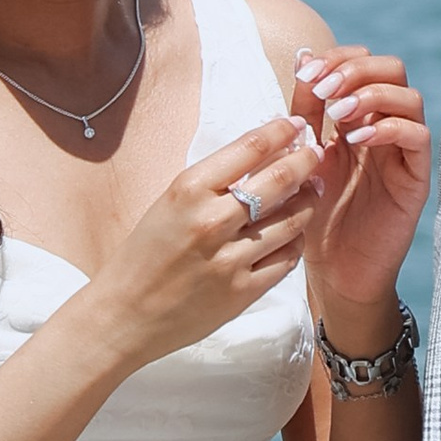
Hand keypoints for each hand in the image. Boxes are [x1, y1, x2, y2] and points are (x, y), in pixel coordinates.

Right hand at [88, 112, 321, 370]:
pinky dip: (295, 241)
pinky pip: (287, 258)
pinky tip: (292, 233)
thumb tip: (262, 155)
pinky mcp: (243, 292)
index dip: (281, 131)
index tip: (296, 125)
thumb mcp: (168, 204)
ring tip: (311, 191)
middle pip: (279, 179)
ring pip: (292, 220)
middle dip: (305, 160)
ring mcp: (230, 259)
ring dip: (308, 202)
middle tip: (315, 153)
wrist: (124, 315)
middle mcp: (211, 221)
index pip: (250, 148)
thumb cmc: (143, 256)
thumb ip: (212, 182)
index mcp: (188, 190)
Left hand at [290, 47, 430, 330]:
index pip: (364, 63)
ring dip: (372, 95)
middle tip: (325, 89)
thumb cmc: (319, 216)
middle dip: (356, 69)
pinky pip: (418, 137)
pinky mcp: (416, 178)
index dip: (338, 58)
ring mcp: (404, 152)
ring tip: (339, 112)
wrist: (336, 272)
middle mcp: (386, 127)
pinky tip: (358, 139)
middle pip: (393, 69)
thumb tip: (303, 57)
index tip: (307, 73)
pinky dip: (389, 127)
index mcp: (359, 117)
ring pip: (410, 98)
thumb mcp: (305, 155)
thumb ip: (305, 112)